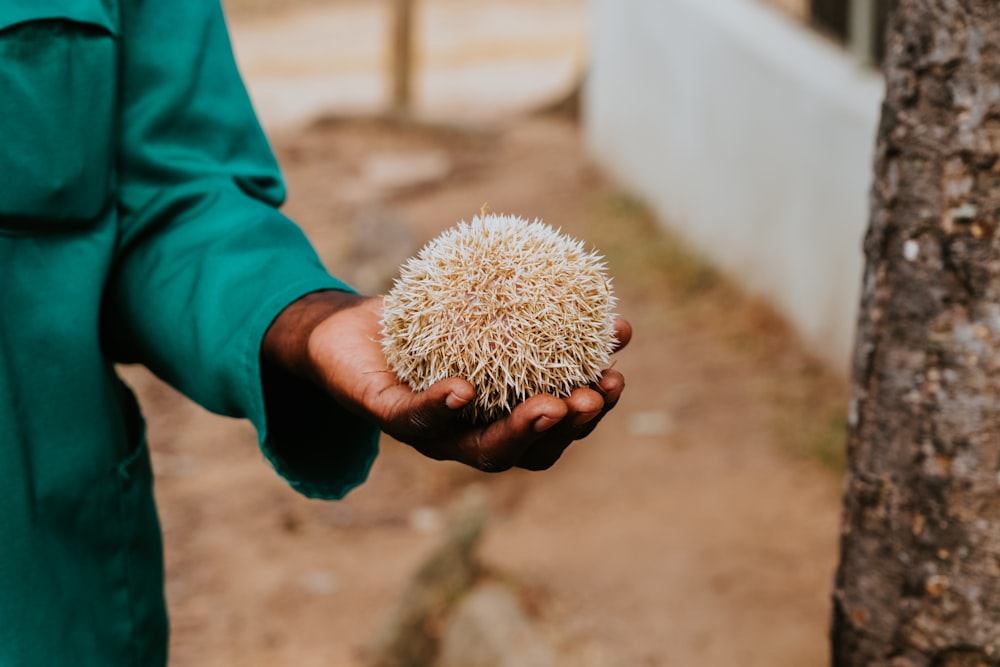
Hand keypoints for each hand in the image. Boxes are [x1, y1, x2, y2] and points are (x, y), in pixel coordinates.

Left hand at [264, 290, 630, 471]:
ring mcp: (427, 433)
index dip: (589, 413)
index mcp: (495, 417)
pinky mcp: (384, 415)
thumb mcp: (487, 316)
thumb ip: (538, 320)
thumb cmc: (422, 324)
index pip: (552, 428)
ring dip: (518, 431)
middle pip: (524, 452)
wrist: (344, 331)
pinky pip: (414, 418)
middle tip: (593, 398)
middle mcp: (466, 435)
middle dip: (565, 430)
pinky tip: (464, 389)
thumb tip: (615, 315)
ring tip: (550, 404)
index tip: (617, 377)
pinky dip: (440, 407)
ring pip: (477, 449)